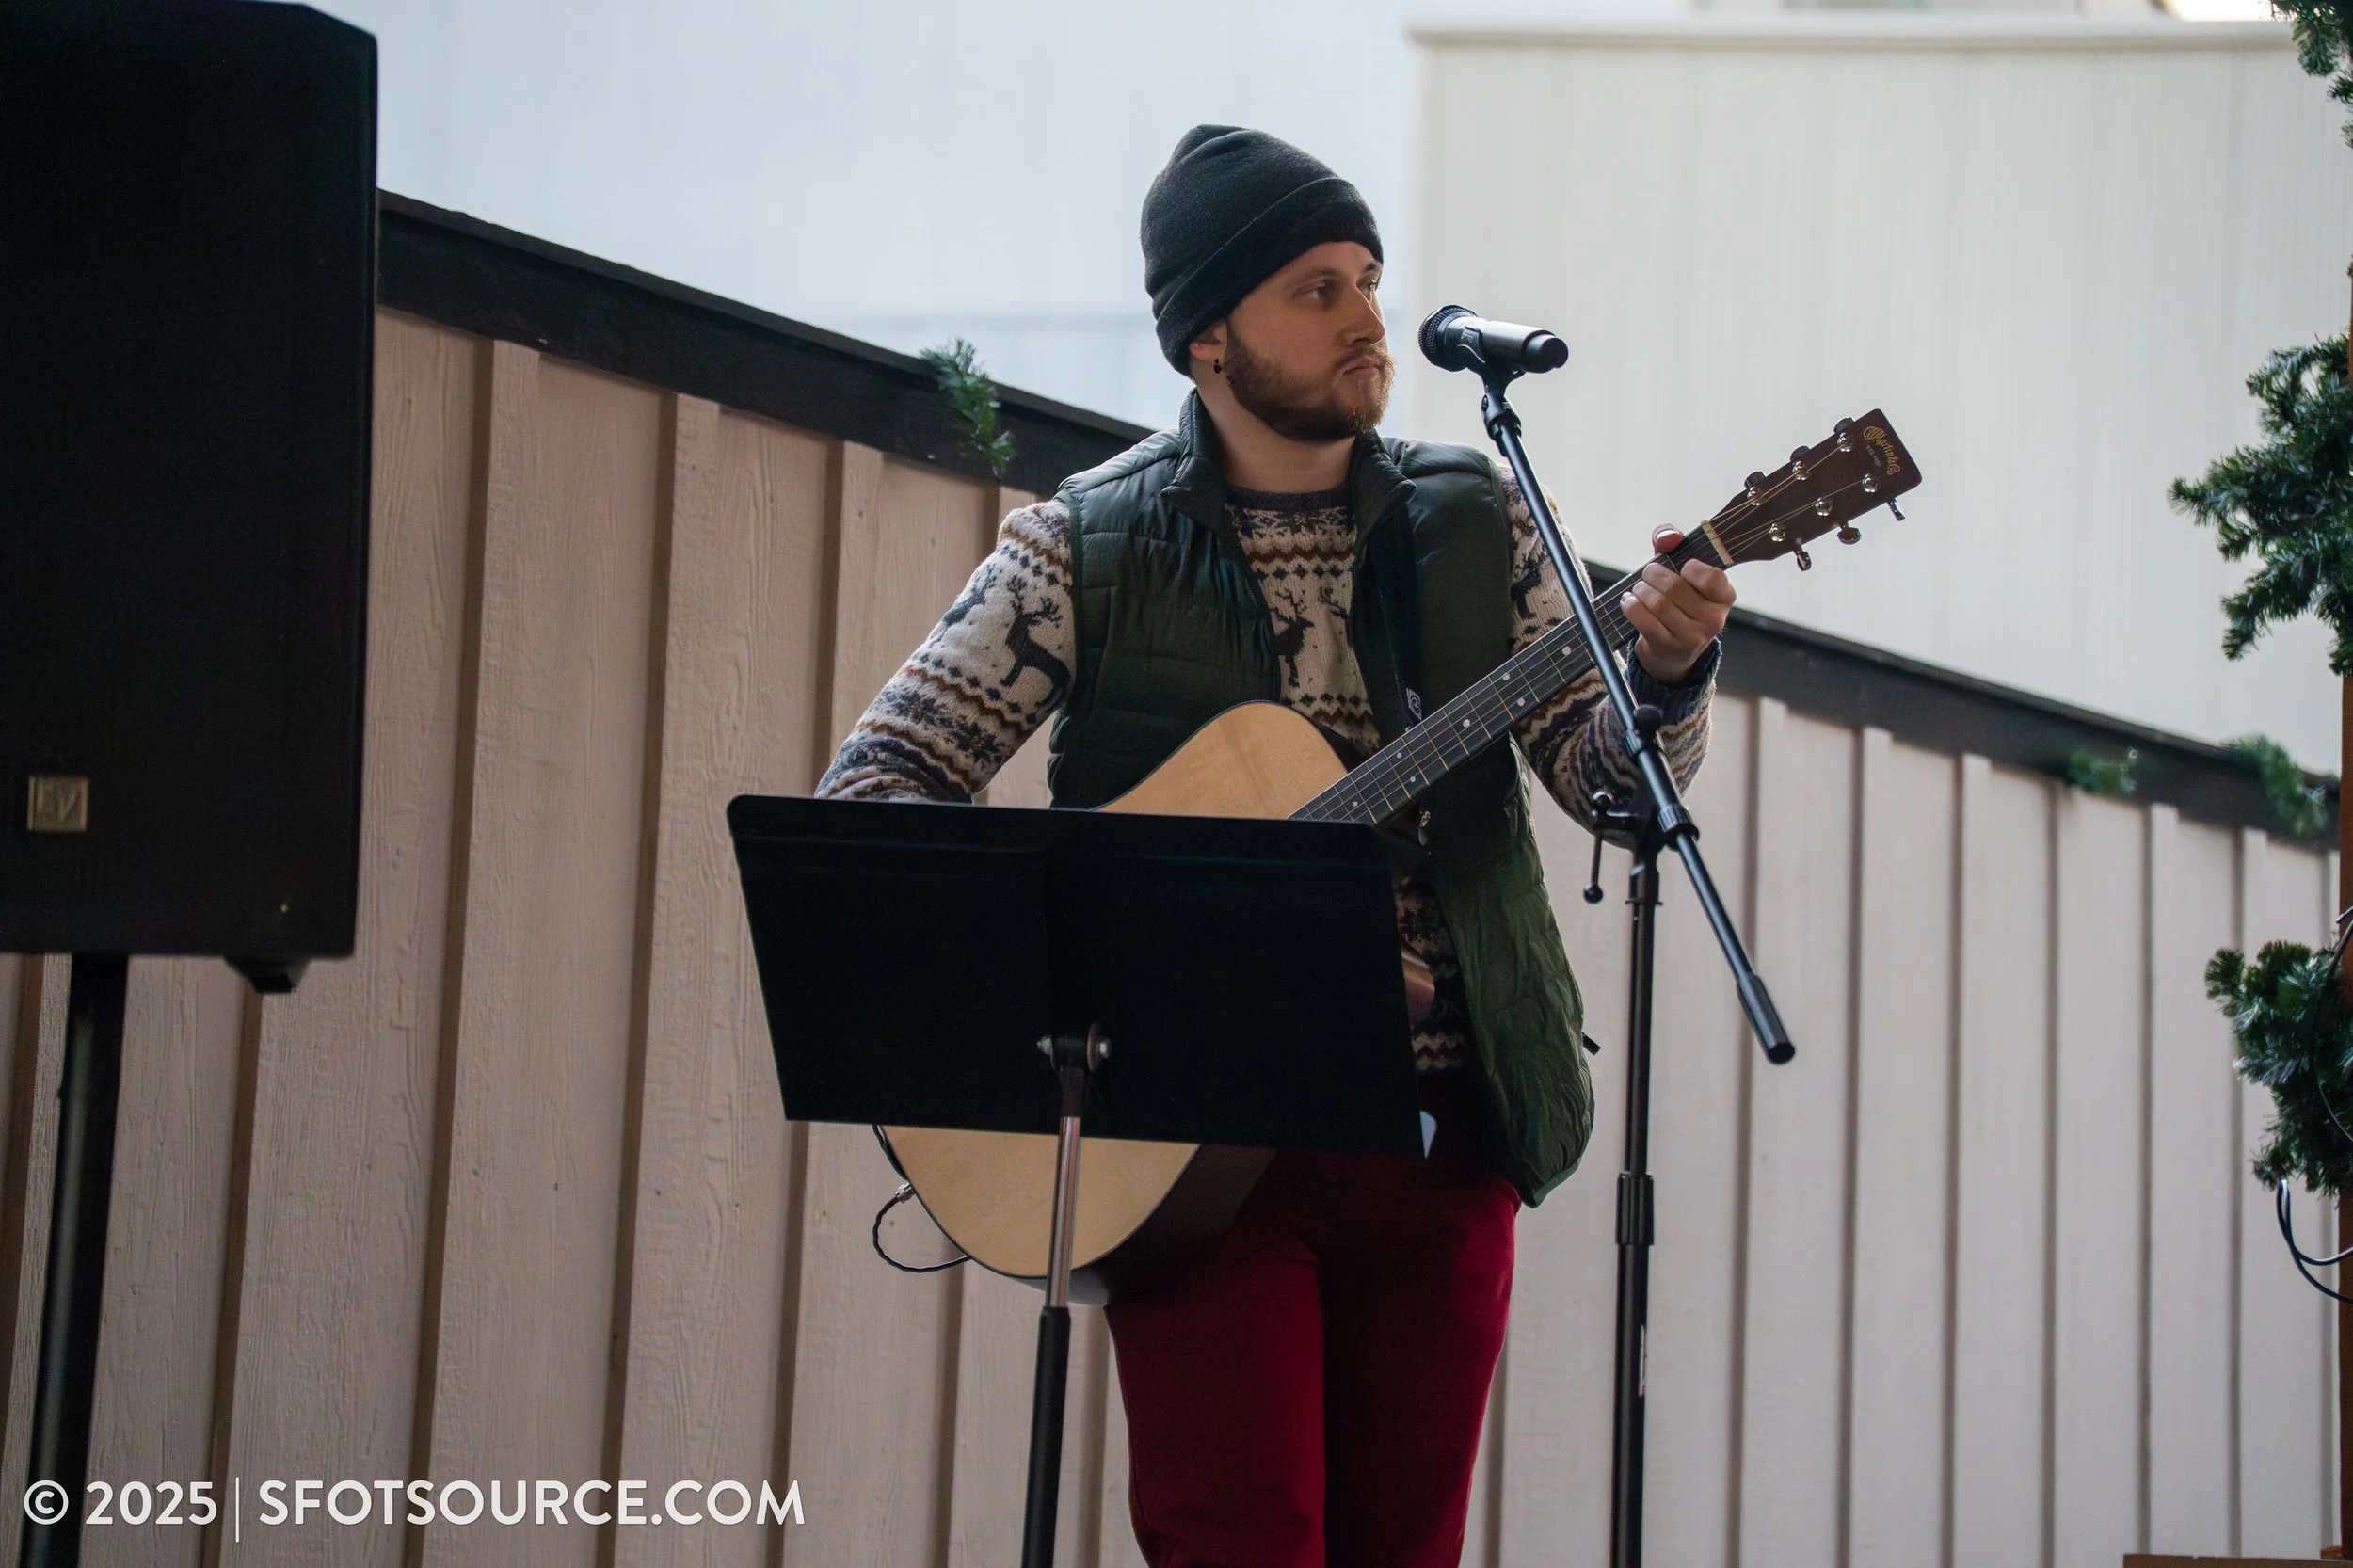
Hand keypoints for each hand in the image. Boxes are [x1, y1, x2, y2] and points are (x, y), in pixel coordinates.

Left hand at [1622, 525, 1733, 683]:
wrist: (1672, 651)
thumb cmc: (1679, 601)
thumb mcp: (1681, 571)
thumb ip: (1674, 543)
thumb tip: (1667, 537)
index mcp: (1724, 597)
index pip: (1712, 576)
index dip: (1691, 567)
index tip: (1682, 568)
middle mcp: (1714, 619)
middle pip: (1675, 587)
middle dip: (1653, 575)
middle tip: (1648, 574)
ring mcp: (1693, 637)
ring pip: (1657, 603)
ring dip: (1640, 590)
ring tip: (1638, 589)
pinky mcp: (1669, 647)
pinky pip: (1644, 619)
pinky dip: (1631, 606)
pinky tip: (1629, 601)